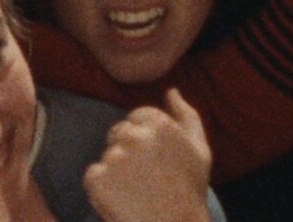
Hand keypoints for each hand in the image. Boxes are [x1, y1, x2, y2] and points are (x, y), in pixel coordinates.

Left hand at [84, 89, 211, 221]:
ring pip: (108, 155)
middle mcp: (135, 136)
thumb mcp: (199, 149)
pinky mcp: (97, 179)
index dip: (145, 140)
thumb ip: (186, 114)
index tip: (155, 161)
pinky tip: (123, 200)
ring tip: (137, 192)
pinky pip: (93, 176)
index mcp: (159, 123)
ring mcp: (114, 157)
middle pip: (120, 133)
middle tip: (146, 179)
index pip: (138, 117)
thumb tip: (171, 91)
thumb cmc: (190, 191)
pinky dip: (102, 189)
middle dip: (129, 152)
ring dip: (116, 171)